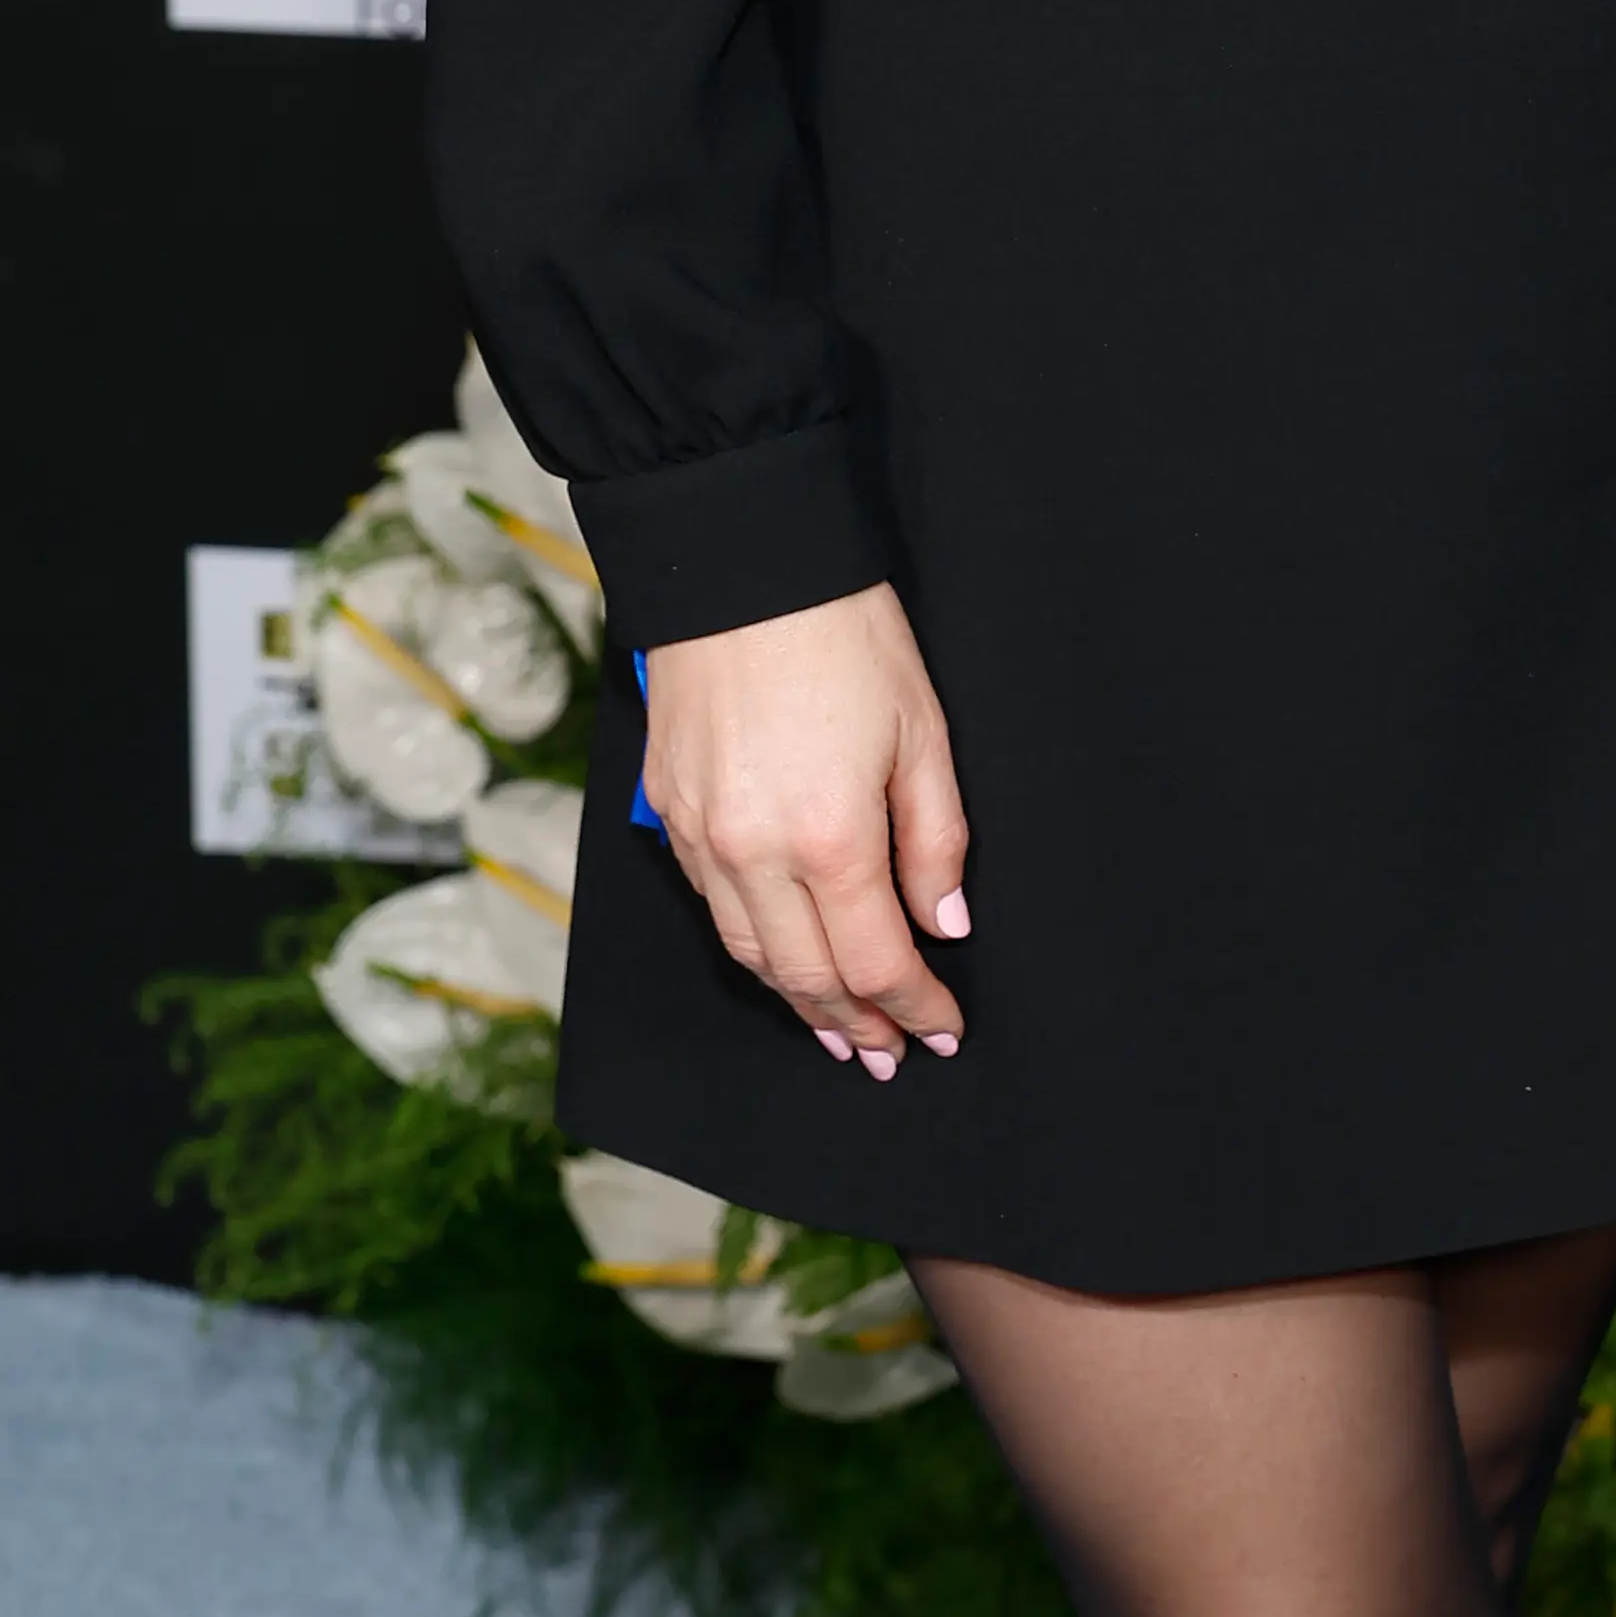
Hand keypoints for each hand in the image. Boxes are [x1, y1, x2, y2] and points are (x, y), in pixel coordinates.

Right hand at [643, 583, 970, 1077]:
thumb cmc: (844, 632)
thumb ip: (935, 839)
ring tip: (837, 1028)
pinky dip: (751, 943)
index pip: (877, 959)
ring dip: (796, 1000)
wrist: (741, 562)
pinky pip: (711, 903)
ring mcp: (701, 835)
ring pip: (748, 952)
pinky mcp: (668, 809)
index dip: (915, 1006)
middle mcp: (754, 852)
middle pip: (805, 976)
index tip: (942, 1029)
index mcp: (830, 837)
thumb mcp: (923, 729)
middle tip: (888, 1055)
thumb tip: (945, 924)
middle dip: (854, 1024)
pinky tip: (779, 951)